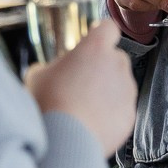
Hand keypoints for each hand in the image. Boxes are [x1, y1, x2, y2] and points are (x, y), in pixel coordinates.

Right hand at [25, 21, 136, 155]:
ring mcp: (127, 90)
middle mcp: (117, 65)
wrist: (66, 139)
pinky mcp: (130, 114)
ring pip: (120, 84)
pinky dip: (111, 113)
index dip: (101, 34)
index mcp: (96, 48)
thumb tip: (45, 72)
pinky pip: (121, 108)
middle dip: (102, 67)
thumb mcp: (37, 77)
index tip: (93, 42)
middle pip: (115, 58)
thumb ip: (48, 68)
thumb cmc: (50, 103)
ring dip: (107, 91)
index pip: (109, 28)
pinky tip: (91, 122)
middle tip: (81, 82)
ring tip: (84, 107)